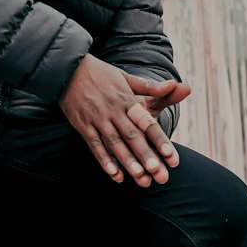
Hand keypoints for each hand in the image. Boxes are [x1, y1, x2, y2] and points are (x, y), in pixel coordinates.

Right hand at [57, 54, 182, 186]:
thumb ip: (152, 87)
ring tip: (140, 177)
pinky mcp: (82, 125)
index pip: (145, 122)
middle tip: (159, 173)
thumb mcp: (127, 78)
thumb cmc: (101, 75)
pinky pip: (94, 144)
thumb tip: (178, 85)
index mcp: (126, 99)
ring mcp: (96, 118)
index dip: (158, 139)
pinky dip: (104, 159)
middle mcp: (112, 110)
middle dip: (145, 155)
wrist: (68, 69)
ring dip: (127, 161)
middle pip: (131, 136)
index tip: (171, 155)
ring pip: (114, 143)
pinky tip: (114, 173)